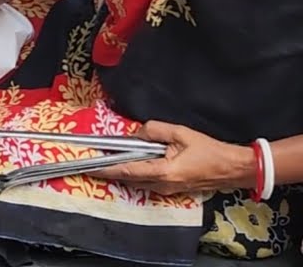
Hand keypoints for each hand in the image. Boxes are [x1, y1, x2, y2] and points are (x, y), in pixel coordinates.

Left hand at [92, 121, 257, 194]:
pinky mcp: (172, 190)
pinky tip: (134, 163)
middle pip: (129, 179)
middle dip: (111, 170)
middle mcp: (162, 185)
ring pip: (137, 182)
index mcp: (163, 172)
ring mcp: (167, 191)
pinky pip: (148, 183)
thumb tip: (136, 134)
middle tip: (94, 160)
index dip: (106, 169)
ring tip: (110, 160)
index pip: (127, 171)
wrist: (234, 169)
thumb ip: (155, 130)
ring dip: (124, 172)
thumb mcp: (181, 133)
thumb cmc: (210, 151)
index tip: (88, 166)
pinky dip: (138, 174)